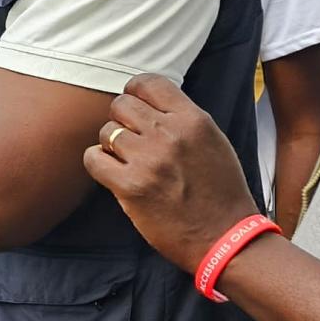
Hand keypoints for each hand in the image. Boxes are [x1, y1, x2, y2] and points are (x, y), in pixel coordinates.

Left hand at [82, 74, 261, 272]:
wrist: (226, 238)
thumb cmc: (220, 192)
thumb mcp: (213, 142)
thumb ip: (181, 120)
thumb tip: (146, 104)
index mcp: (193, 120)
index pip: (148, 83)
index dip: (134, 93)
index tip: (135, 109)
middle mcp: (170, 134)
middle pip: (121, 104)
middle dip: (122, 121)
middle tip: (132, 142)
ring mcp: (148, 160)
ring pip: (106, 131)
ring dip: (111, 146)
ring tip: (129, 163)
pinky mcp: (130, 186)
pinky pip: (93, 159)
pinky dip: (99, 164)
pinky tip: (113, 174)